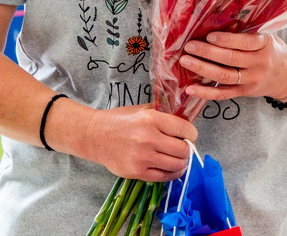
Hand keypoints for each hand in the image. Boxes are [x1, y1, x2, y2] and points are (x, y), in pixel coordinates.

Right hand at [81, 104, 196, 181]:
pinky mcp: (137, 172)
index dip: (192, 134)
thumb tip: (185, 121)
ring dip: (182, 163)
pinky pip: (163, 177)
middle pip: (183, 150)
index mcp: (152, 119)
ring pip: (176, 165)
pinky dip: (172, 174)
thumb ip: (164, 114)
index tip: (190, 135)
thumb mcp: (143, 109)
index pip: (185, 129)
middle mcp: (148, 138)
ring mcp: (142, 157)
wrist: (95, 136)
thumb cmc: (120, 120)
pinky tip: (172, 168)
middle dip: (188, 149)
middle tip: (185, 148)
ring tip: (180, 159)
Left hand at [179, 32, 286, 100]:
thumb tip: (218, 19)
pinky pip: (223, 94)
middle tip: (189, 46)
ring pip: (224, 76)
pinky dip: (206, 93)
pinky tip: (190, 89)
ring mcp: (252, 80)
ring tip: (186, 61)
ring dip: (202, 69)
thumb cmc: (272, 50)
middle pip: (231, 59)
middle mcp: (259, 64)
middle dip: (207, 52)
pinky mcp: (245, 92)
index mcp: (265, 45)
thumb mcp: (267, 37)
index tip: (209, 35)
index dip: (226, 40)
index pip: (245, 42)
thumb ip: (248, 31)